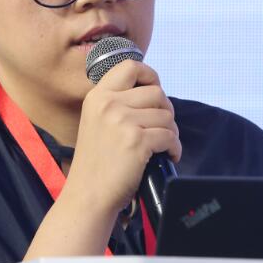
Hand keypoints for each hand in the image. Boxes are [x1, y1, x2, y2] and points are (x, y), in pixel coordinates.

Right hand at [62, 60, 181, 214]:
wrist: (88, 196)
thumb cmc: (97, 164)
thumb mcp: (96, 122)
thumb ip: (118, 104)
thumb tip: (155, 94)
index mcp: (97, 97)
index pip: (130, 66)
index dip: (150, 75)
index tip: (155, 91)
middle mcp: (108, 104)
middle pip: (156, 92)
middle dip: (165, 110)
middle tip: (161, 128)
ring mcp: (122, 121)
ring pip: (167, 115)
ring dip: (171, 132)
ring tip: (162, 146)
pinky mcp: (136, 141)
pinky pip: (170, 136)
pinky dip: (174, 148)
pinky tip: (167, 157)